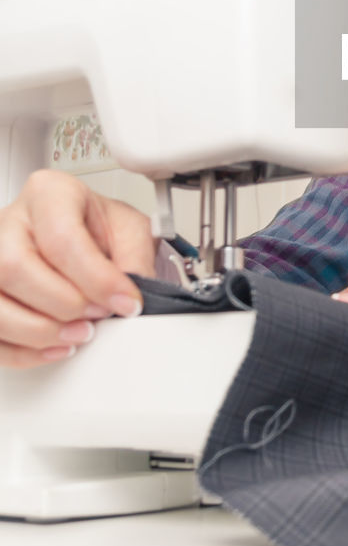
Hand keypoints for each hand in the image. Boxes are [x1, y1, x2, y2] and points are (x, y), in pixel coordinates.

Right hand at [0, 169, 152, 368]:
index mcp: (49, 194)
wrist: (84, 234)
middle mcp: (11, 223)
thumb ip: (136, 258)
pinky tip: (54, 346)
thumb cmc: (98, 227)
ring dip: (40, 332)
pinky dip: (23, 351)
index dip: (95, 279)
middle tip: (97, 316)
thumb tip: (129, 298)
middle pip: (14, 268)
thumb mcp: (130, 228)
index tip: (125, 301)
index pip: (60, 238)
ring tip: (79, 334)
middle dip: (63, 305)